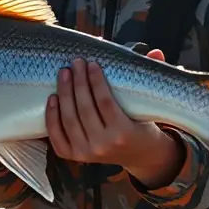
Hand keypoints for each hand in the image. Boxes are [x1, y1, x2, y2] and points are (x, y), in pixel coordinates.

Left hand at [46, 50, 184, 188]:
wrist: (141, 156)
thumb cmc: (144, 125)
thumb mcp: (151, 106)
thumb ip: (152, 77)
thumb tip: (156, 52)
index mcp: (124, 133)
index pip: (105, 103)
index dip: (96, 82)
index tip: (92, 64)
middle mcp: (103, 145)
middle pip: (84, 109)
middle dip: (78, 83)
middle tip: (76, 63)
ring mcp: (86, 153)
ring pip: (69, 120)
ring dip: (64, 94)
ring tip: (64, 74)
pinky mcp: (74, 156)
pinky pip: (57, 136)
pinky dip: (52, 117)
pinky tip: (53, 97)